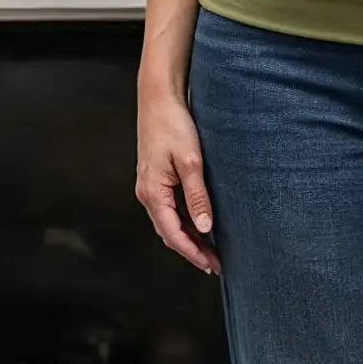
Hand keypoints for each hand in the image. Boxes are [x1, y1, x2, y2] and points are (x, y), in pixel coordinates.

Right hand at [136, 87, 221, 274]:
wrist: (159, 98)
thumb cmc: (174, 125)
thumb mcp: (190, 161)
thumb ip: (197, 196)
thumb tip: (205, 228)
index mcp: (153, 193)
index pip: (173, 234)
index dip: (193, 253)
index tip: (211, 265)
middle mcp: (147, 194)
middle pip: (169, 232)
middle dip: (191, 250)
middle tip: (215, 263)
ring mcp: (150, 187)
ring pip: (169, 222)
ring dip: (188, 236)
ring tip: (210, 249)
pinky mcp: (156, 178)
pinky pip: (169, 208)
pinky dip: (184, 220)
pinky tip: (200, 222)